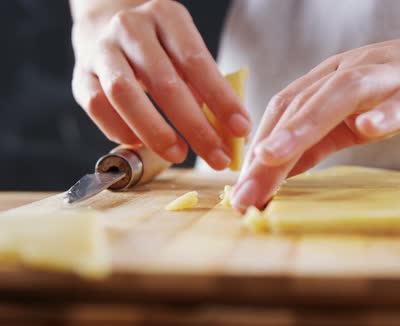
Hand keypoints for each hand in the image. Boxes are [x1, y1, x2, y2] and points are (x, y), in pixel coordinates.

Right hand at [71, 0, 250, 167]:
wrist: (106, 23)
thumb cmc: (159, 46)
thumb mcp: (185, 51)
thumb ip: (205, 87)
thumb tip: (228, 134)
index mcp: (167, 17)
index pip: (198, 61)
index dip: (222, 99)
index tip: (241, 129)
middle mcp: (131, 28)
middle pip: (165, 82)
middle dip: (196, 127)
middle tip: (217, 156)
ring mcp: (101, 49)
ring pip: (124, 94)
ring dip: (155, 131)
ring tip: (179, 155)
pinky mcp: (80, 74)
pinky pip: (97, 105)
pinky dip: (120, 130)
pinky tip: (141, 145)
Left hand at [231, 19, 399, 211]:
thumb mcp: (355, 115)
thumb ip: (320, 137)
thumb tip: (279, 167)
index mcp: (332, 80)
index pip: (285, 110)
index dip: (257, 147)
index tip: (240, 188)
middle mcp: (353, 72)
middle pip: (302, 105)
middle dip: (269, 148)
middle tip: (244, 190)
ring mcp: (391, 76)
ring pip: (344, 95)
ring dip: (305, 125)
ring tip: (274, 156)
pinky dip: (387, 111)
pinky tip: (369, 128)